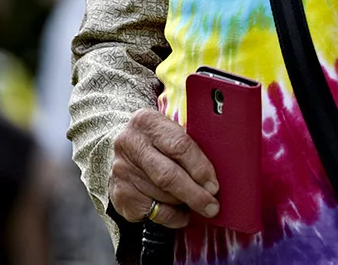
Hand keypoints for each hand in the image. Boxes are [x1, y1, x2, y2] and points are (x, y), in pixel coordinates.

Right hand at [110, 108, 219, 228]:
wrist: (122, 146)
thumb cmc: (157, 139)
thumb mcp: (169, 128)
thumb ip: (189, 143)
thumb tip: (217, 172)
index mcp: (147, 122)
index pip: (179, 146)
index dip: (200, 168)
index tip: (214, 185)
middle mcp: (130, 144)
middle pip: (168, 176)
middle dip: (195, 194)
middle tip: (212, 206)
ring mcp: (122, 170)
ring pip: (162, 196)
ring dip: (183, 204)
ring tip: (195, 203)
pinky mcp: (119, 193)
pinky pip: (152, 212)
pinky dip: (171, 216)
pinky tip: (179, 211)